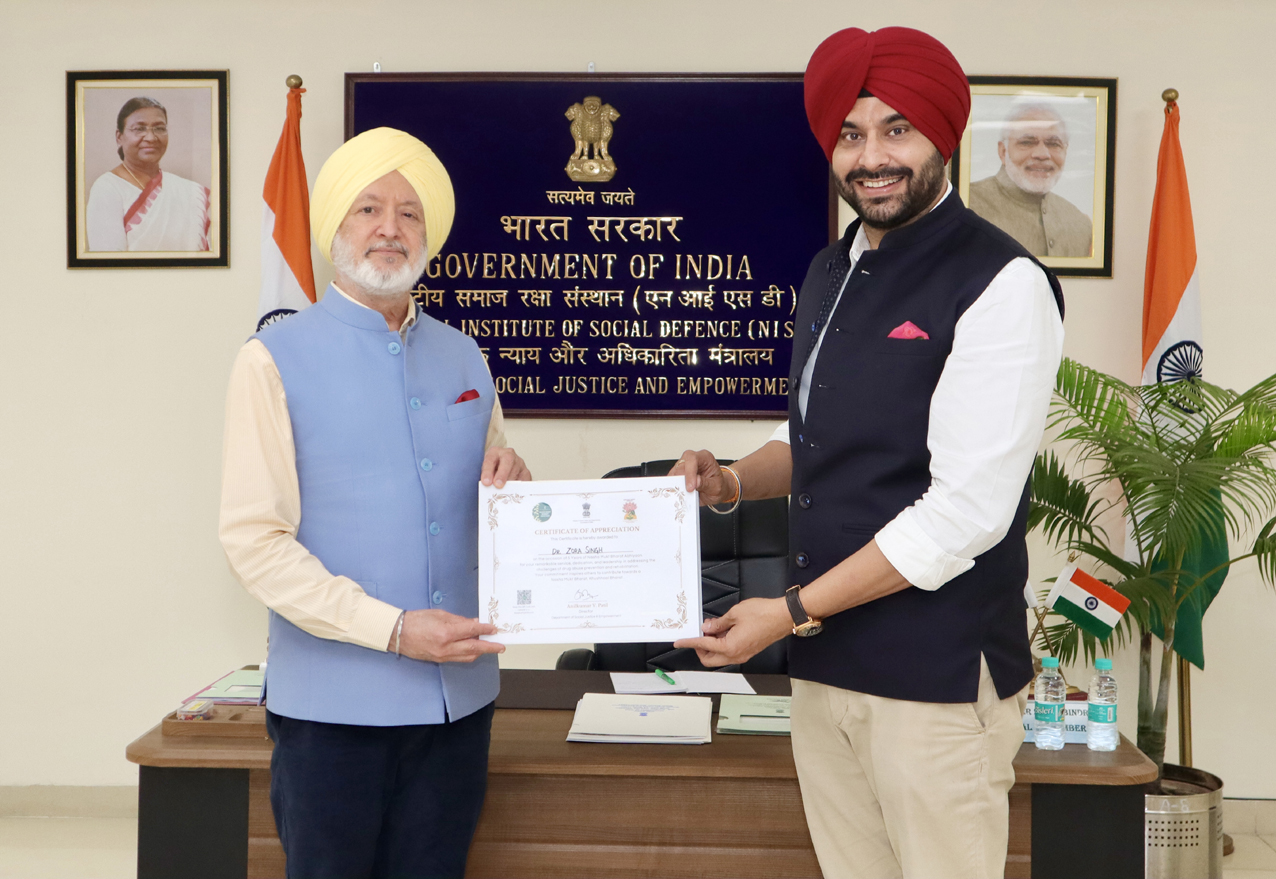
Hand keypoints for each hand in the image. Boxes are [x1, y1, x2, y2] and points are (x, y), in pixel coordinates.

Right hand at [393, 609, 505, 662]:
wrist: (397, 634)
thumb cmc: (416, 620)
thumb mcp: (439, 615)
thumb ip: (458, 620)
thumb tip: (473, 623)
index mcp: (445, 633)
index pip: (471, 631)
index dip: (485, 629)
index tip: (494, 628)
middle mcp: (446, 647)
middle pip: (474, 648)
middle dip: (489, 647)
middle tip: (501, 646)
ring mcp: (442, 656)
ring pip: (468, 656)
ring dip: (480, 652)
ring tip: (490, 647)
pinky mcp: (439, 660)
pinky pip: (458, 659)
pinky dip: (468, 654)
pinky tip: (474, 649)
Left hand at [481, 446, 530, 487]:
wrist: (500, 470)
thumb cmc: (491, 471)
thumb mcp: (485, 472)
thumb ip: (486, 478)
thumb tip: (488, 487)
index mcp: (494, 452)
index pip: (490, 459)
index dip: (488, 471)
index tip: (486, 482)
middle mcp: (508, 454)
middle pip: (507, 461)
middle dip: (502, 474)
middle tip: (498, 485)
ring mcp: (519, 462)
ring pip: (516, 470)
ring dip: (510, 483)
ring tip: (504, 492)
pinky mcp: (525, 472)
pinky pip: (524, 479)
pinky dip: (519, 487)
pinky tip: (514, 492)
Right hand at [668, 449, 732, 506]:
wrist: (716, 490)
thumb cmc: (718, 486)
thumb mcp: (716, 487)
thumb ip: (706, 484)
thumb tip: (696, 482)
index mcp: (705, 458)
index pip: (693, 459)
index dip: (689, 473)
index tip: (690, 487)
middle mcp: (694, 459)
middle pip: (681, 464)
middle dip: (681, 479)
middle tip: (683, 491)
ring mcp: (685, 466)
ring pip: (675, 471)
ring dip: (675, 483)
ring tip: (680, 493)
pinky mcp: (679, 473)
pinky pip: (672, 478)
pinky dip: (673, 485)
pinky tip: (676, 492)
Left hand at [672, 597, 790, 666]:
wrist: (783, 617)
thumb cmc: (763, 614)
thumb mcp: (735, 614)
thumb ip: (718, 623)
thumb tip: (708, 627)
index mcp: (730, 647)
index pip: (703, 646)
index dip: (689, 642)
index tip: (679, 642)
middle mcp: (736, 655)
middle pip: (709, 659)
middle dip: (699, 648)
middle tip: (698, 634)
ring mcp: (743, 655)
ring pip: (719, 657)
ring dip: (711, 646)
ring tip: (711, 628)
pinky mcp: (748, 651)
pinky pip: (729, 653)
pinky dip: (721, 645)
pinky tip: (722, 630)